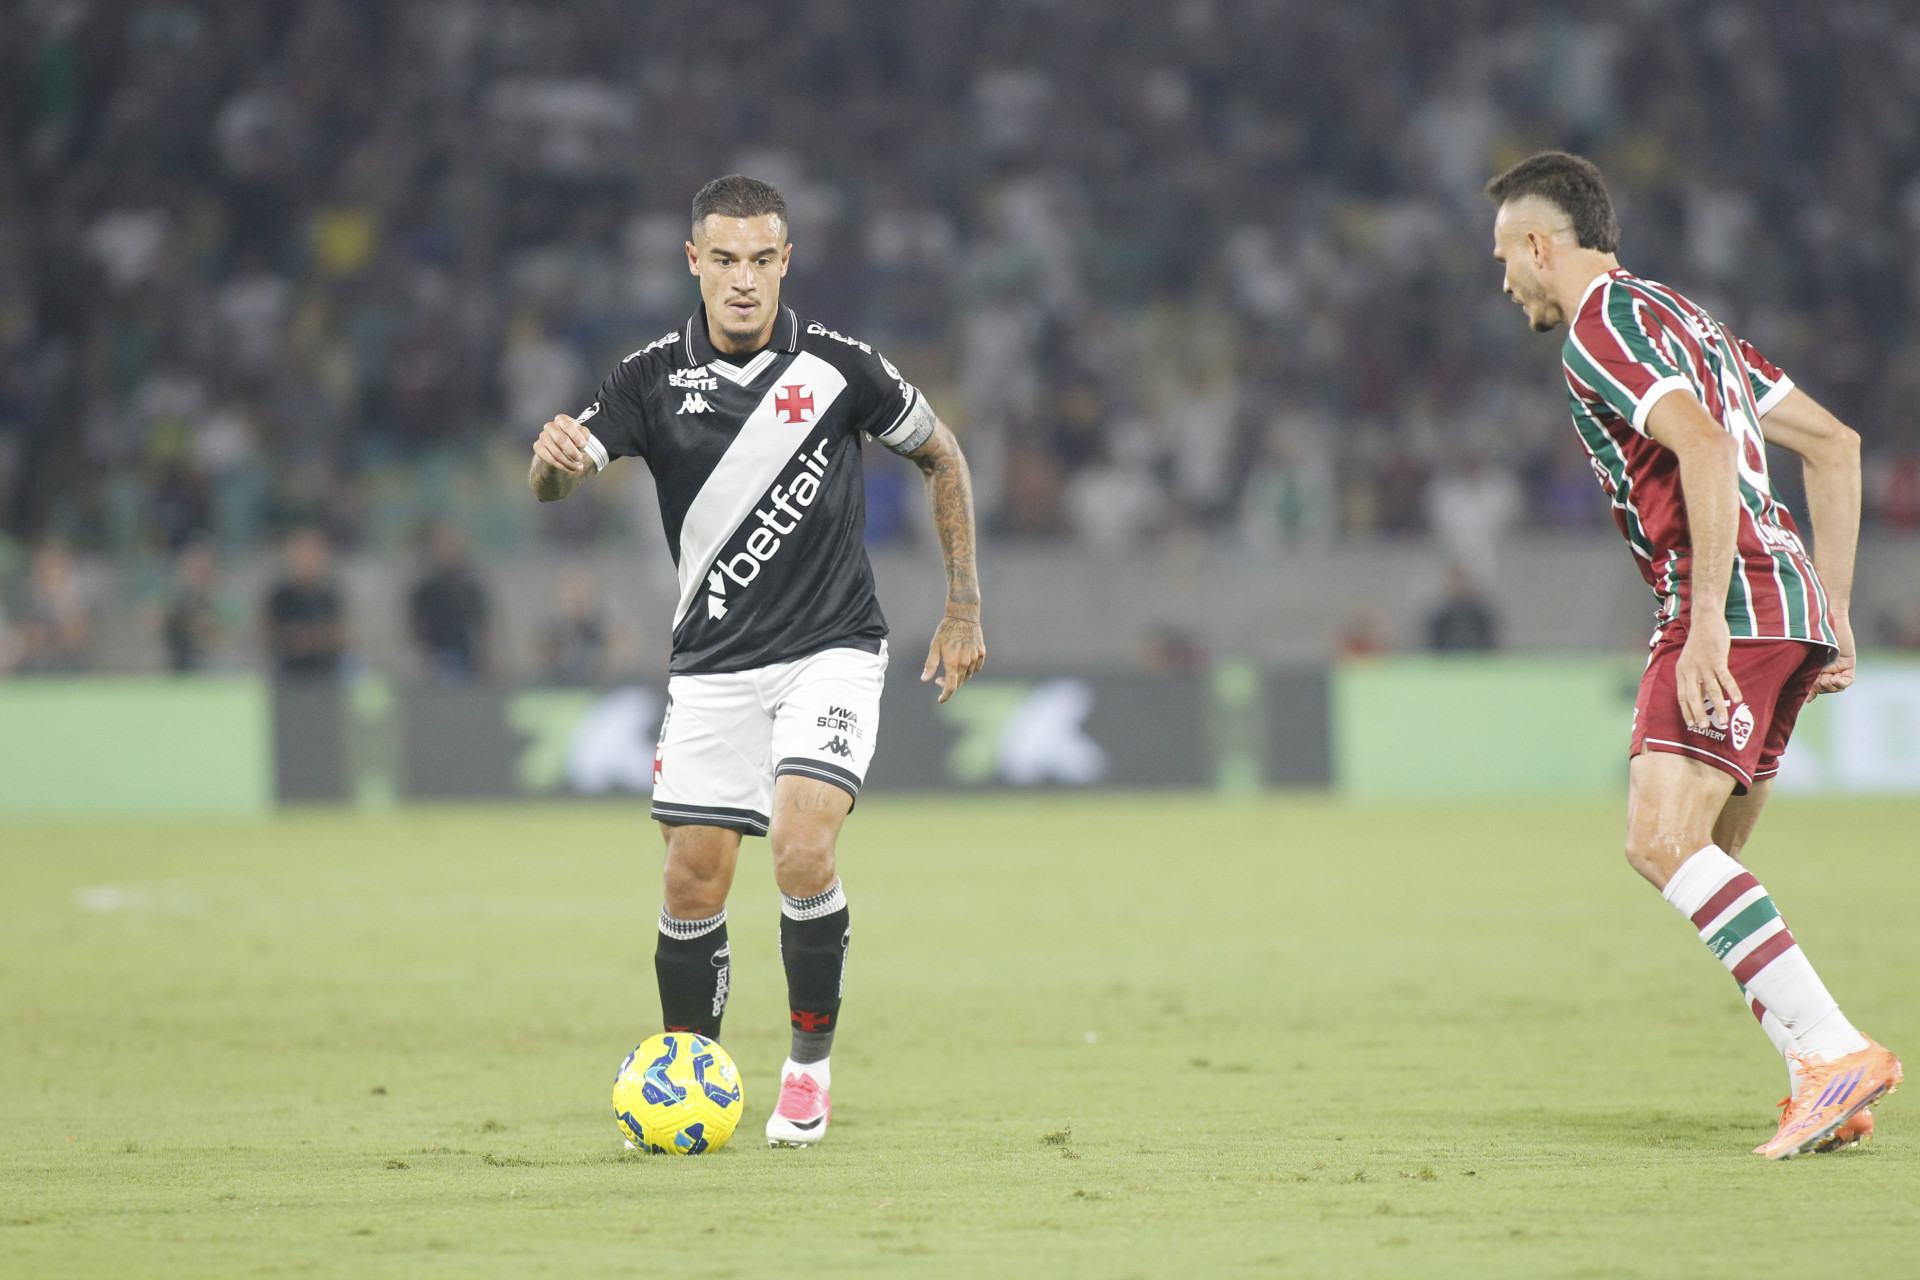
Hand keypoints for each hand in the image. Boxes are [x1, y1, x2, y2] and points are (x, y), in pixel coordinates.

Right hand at [533, 413, 591, 475]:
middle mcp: (550, 426)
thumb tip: (582, 441)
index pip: (568, 425)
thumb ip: (584, 435)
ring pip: (556, 452)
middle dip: (572, 451)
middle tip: (580, 458)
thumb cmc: (574, 439)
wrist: (561, 448)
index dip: (576, 435)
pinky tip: (569, 469)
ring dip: (569, 462)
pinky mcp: (538, 446)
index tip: (583, 445)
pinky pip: (550, 459)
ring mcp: (542, 436)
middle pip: (560, 439)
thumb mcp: (582, 435)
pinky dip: (561, 466)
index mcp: (561, 419)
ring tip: (578, 467)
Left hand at [921, 612, 984, 702]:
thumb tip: (924, 680)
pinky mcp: (981, 652)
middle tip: (939, 678)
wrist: (963, 615)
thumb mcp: (934, 646)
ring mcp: (975, 657)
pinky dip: (970, 669)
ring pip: (968, 675)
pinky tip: (963, 662)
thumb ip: (930, 664)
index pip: (950, 687)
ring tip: (950, 667)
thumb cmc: (945, 630)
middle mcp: (965, 662)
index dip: (945, 695)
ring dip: (959, 676)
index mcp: (952, 662)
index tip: (940, 700)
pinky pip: (976, 667)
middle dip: (948, 684)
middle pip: (959, 682)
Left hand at [1675, 614, 1741, 732]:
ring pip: (1711, 690)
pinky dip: (1731, 689)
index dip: (1687, 711)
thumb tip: (1701, 696)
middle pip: (1693, 697)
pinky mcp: (1716, 658)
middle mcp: (1689, 670)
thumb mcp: (1691, 660)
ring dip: (1718, 706)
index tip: (1692, 725)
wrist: (1705, 620)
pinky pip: (1725, 677)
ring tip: (1724, 720)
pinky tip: (1738, 699)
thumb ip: (1694, 677)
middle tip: (1704, 728)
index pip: (1682, 697)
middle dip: (1699, 714)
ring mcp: (1703, 665)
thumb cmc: (1700, 642)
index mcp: (1681, 672)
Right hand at [1808, 612, 1856, 700]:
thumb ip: (1804, 677)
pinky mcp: (1848, 663)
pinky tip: (1836, 680)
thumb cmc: (1806, 633)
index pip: (1812, 687)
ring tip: (1823, 680)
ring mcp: (1836, 666)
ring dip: (1829, 686)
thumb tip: (1807, 700)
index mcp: (1810, 667)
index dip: (1810, 694)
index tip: (1807, 697)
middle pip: (1823, 688)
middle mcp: (1823, 668)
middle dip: (1820, 689)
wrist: (1820, 618)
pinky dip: (1841, 683)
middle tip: (1815, 684)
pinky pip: (1847, 680)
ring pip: (1835, 686)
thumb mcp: (1802, 658)